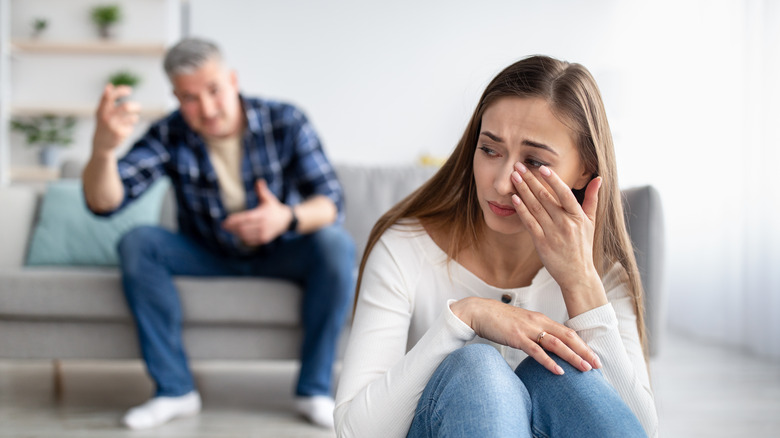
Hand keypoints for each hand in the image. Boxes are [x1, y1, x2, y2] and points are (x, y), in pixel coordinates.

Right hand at [92, 84, 140, 154]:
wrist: (101, 143)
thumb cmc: (103, 124)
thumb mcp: (101, 112)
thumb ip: (105, 100)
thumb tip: (109, 85)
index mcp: (101, 110)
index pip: (109, 97)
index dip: (120, 91)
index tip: (129, 90)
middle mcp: (106, 117)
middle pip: (126, 107)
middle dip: (135, 106)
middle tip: (139, 107)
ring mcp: (113, 126)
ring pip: (132, 117)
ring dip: (134, 118)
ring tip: (129, 121)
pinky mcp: (120, 134)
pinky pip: (131, 126)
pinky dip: (130, 127)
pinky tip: (123, 130)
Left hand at [222, 179, 292, 245]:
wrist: (286, 221)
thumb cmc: (274, 208)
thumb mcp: (269, 198)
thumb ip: (262, 190)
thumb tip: (259, 181)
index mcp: (263, 214)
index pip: (246, 218)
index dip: (235, 220)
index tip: (226, 220)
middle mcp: (263, 225)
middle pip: (243, 228)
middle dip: (232, 227)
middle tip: (223, 225)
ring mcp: (264, 233)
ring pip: (245, 235)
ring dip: (235, 233)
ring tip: (229, 229)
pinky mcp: (264, 239)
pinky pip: (250, 241)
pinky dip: (242, 238)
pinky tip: (237, 234)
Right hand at [451, 297, 600, 373]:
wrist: (479, 311)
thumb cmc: (499, 320)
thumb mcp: (522, 324)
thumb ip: (535, 332)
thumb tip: (547, 345)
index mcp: (541, 319)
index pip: (568, 332)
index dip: (583, 345)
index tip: (593, 357)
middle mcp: (538, 322)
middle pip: (567, 337)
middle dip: (584, 352)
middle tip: (598, 365)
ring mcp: (528, 329)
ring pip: (556, 344)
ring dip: (573, 357)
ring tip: (585, 369)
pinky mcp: (517, 337)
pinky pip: (536, 351)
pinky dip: (549, 362)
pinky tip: (559, 371)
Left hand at [510, 163, 604, 299]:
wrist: (577, 274)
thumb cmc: (583, 246)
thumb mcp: (591, 222)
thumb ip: (592, 199)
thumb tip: (598, 178)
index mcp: (578, 217)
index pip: (564, 193)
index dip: (553, 180)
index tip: (542, 167)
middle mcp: (565, 223)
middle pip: (545, 197)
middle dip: (530, 180)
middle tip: (519, 166)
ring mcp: (552, 233)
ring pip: (535, 207)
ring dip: (523, 190)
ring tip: (514, 177)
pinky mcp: (541, 243)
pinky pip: (529, 223)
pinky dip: (521, 210)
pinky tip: (514, 198)